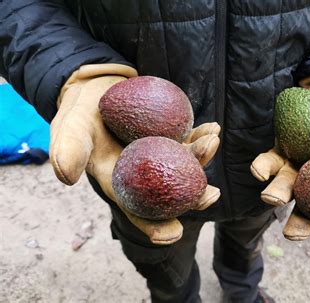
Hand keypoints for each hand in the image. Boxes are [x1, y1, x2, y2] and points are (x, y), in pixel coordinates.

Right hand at [50, 64, 220, 244]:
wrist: (95, 90)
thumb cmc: (80, 114)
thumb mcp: (69, 129)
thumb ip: (68, 150)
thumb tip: (66, 177)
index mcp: (122, 184)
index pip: (138, 212)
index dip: (155, 227)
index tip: (174, 235)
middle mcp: (146, 175)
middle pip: (172, 194)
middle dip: (194, 198)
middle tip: (210, 195)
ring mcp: (161, 156)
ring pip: (185, 166)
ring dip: (202, 159)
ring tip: (212, 143)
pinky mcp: (170, 136)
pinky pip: (189, 139)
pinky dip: (200, 135)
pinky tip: (212, 128)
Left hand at [251, 73, 309, 241]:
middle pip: (308, 209)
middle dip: (299, 223)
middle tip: (294, 233)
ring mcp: (296, 167)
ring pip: (285, 188)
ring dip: (276, 195)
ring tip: (272, 198)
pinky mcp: (280, 150)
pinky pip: (268, 162)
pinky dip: (262, 167)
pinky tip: (260, 170)